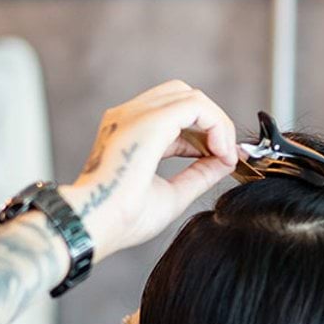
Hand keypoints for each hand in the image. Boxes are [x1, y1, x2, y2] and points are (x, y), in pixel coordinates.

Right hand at [59, 82, 237, 259]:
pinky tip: (220, 151)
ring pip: (192, 97)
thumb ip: (199, 174)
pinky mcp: (151, 120)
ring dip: (217, 123)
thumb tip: (227, 160)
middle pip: (183, 97)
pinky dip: (216, 124)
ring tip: (224, 154)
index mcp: (128, 133)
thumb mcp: (173, 194)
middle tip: (223, 155)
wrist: (96, 226)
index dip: (203, 134)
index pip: (174, 117)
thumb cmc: (123, 218)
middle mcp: (129, 117)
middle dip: (211, 122)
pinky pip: (196, 106)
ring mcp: (136, 114)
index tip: (222, 158)